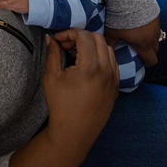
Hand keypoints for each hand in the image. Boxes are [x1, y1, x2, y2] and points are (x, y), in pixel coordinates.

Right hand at [42, 30, 118, 147]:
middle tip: (66, 45)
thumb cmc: (60, 106)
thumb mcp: (51, 77)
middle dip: (81, 36)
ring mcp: (113, 79)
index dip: (69, 33)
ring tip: (76, 55)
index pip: (84, 36)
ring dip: (93, 46)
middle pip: (98, 38)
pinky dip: (102, 57)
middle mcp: (106, 70)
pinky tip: (88, 65)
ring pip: (108, 49)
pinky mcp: (115, 87)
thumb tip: (51, 38)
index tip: (58, 39)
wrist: (74, 133)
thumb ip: (53, 53)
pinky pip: (113, 63)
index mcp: (90, 67)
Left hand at [104, 17, 161, 65]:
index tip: (141, 61)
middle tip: (139, 48)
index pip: (151, 60)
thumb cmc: (120, 17)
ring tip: (139, 34)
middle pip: (156, 50)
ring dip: (150, 38)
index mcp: (143, 44)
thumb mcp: (112, 33)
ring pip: (156, 37)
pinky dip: (150, 27)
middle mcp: (152, 36)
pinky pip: (156, 25)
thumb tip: (107, 50)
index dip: (147, 62)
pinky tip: (141, 23)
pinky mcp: (156, 15)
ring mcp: (156, 25)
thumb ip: (111, 43)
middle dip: (149, 51)